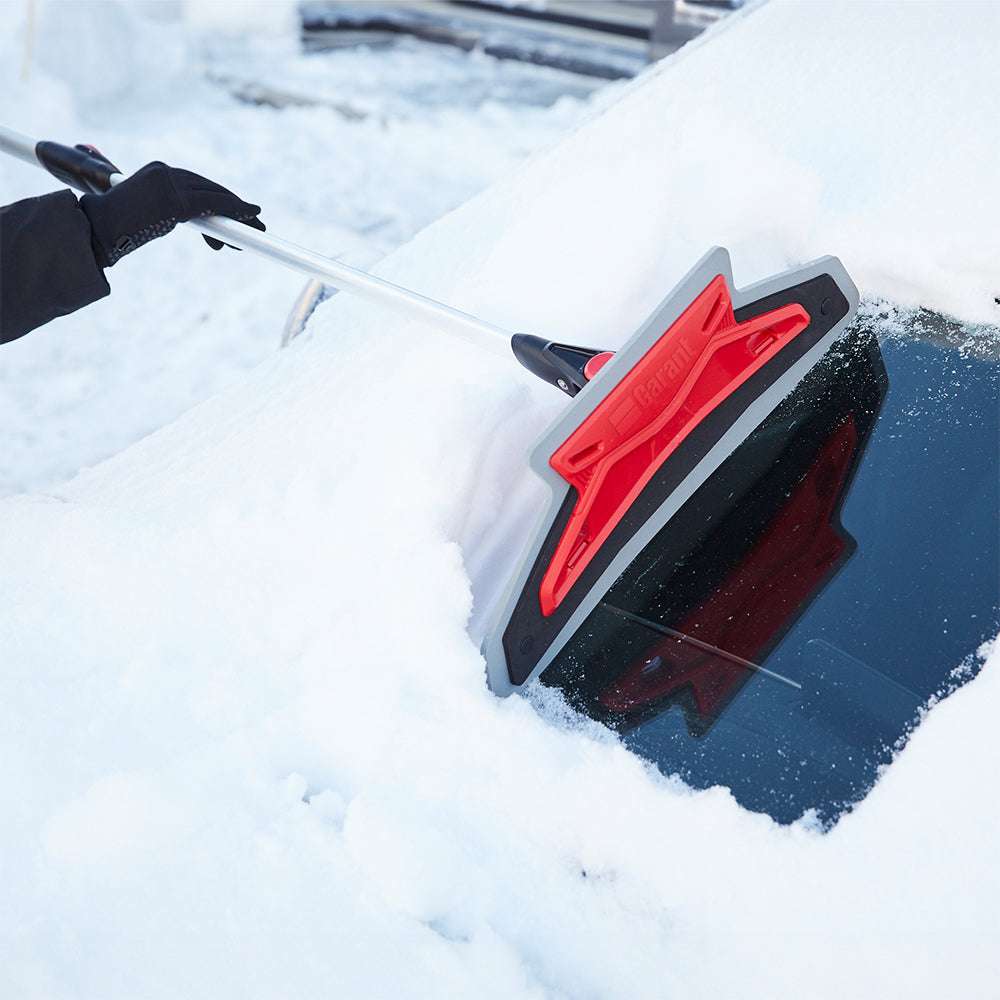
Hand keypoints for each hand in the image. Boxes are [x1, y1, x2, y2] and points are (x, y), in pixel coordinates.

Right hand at [79, 161, 264, 267]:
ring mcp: (171, 184)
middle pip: (209, 188)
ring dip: (240, 214)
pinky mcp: (176, 200)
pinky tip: (251, 216)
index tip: (236, 215)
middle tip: (257, 224)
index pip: (197, 183)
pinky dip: (236, 210)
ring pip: (215, 195)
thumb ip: (170, 211)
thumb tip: (196, 221)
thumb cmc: (118, 228)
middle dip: (234, 208)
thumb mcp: (148, 214)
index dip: (220, 201)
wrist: (99, 230)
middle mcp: (166, 172)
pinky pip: (214, 204)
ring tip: (258, 228)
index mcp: (158, 171)